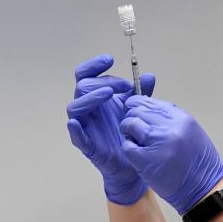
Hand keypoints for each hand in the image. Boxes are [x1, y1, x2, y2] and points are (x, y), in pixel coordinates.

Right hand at [66, 54, 155, 204]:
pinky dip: (74, 129)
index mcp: (96, 97)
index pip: (86, 75)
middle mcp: (88, 109)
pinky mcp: (86, 145)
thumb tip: (148, 76)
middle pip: (82, 86)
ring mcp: (85, 126)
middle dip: (103, 81)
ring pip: (75, 107)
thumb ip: (142, 93)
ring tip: (109, 93)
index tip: (110, 60)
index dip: (94, 65)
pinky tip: (76, 123)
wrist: (134, 162)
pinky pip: (75, 136)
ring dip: (91, 97)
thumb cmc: (130, 132)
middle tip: (125, 85)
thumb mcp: (138, 109)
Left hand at [119, 97, 222, 214]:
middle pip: (139, 110)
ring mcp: (157, 143)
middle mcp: (170, 128)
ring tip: (134, 140)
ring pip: (130, 124)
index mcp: (182, 119)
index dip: (140, 104)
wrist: (204, 191)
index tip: (135, 109)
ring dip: (128, 131)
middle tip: (132, 127)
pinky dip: (128, 148)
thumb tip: (153, 110)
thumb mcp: (192, 133)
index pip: (152, 103)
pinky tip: (135, 154)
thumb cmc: (199, 165)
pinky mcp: (146, 160)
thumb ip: (173, 120)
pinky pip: (127, 146)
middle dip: (132, 116)